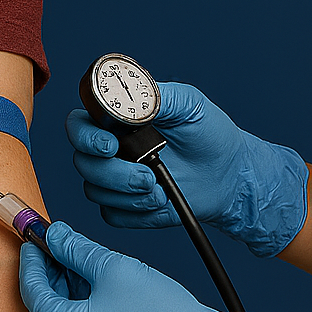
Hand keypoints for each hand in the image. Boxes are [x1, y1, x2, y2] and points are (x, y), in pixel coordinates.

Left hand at [19, 221, 273, 311]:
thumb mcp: (111, 268)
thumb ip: (75, 248)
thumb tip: (56, 234)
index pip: (32, 288)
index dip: (31, 256)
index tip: (32, 234)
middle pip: (45, 302)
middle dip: (49, 268)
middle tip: (55, 238)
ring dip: (66, 283)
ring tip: (77, 253)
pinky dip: (80, 301)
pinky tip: (91, 278)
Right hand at [67, 82, 309, 255]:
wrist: (232, 174)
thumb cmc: (211, 134)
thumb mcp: (189, 103)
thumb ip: (156, 96)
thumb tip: (128, 102)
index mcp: (118, 119)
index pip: (79, 125)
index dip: (85, 137)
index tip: (110, 145)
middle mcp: (112, 148)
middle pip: (83, 163)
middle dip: (113, 173)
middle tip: (146, 176)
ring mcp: (117, 179)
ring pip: (95, 191)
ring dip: (127, 194)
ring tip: (160, 189)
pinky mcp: (127, 206)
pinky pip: (112, 215)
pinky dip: (135, 212)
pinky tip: (161, 202)